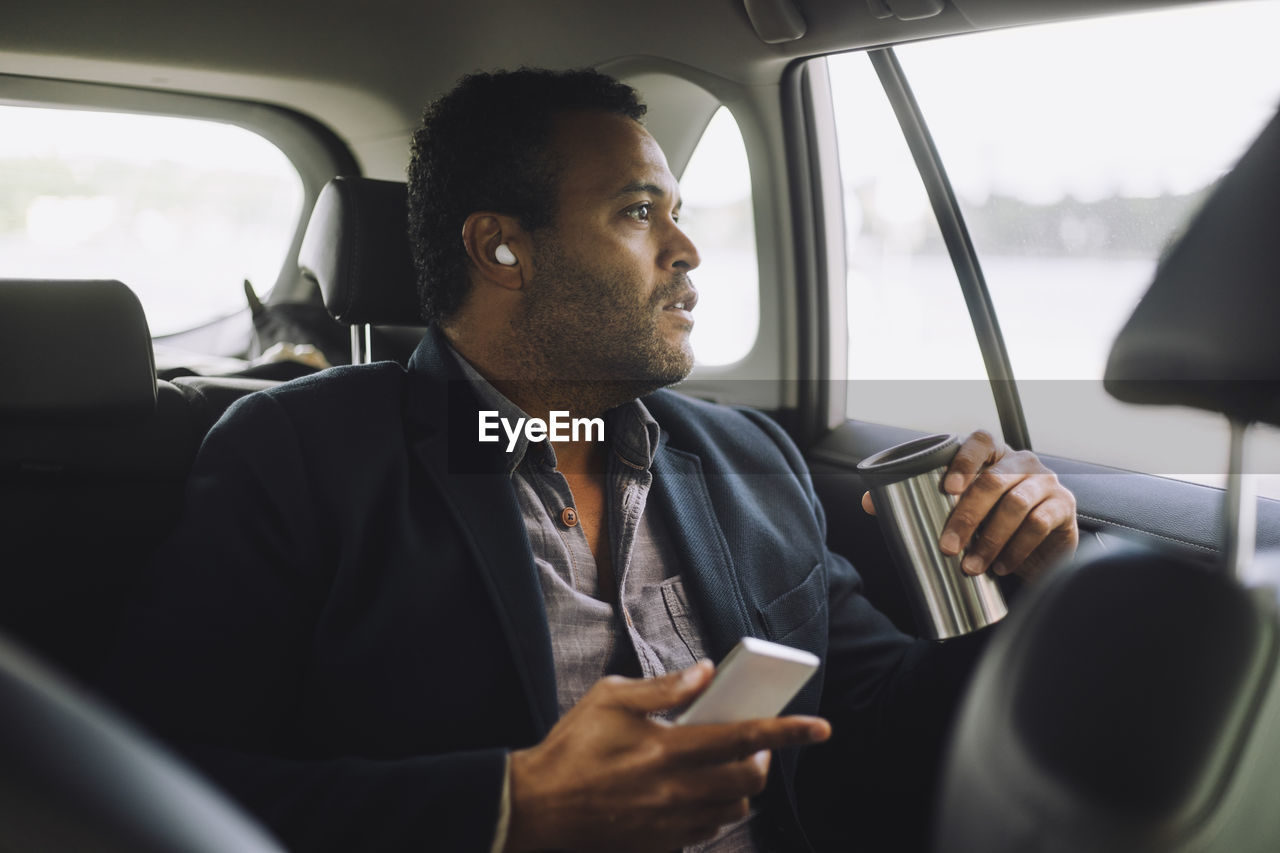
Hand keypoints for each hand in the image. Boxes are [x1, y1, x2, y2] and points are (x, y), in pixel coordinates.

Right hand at [503, 661, 830, 852]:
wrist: (536, 809)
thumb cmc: (570, 749)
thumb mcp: (609, 699)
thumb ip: (662, 687)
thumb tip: (706, 672)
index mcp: (666, 749)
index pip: (743, 738)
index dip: (787, 732)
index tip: (820, 727)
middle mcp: (675, 791)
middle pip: (749, 780)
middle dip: (765, 760)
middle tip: (752, 743)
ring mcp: (670, 824)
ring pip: (734, 808)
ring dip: (740, 785)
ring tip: (721, 765)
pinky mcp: (661, 844)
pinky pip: (709, 830)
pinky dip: (715, 808)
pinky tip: (694, 790)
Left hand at [862, 430, 1077, 579]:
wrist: (1035, 551)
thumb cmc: (988, 524)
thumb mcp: (955, 511)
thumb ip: (914, 501)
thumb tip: (869, 502)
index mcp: (992, 455)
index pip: (980, 440)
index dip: (963, 459)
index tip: (945, 487)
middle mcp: (1021, 462)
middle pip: (994, 479)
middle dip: (966, 516)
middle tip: (948, 547)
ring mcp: (1047, 482)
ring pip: (1017, 503)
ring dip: (991, 539)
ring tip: (971, 566)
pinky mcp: (1063, 508)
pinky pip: (1040, 524)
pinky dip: (1018, 548)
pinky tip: (1001, 567)